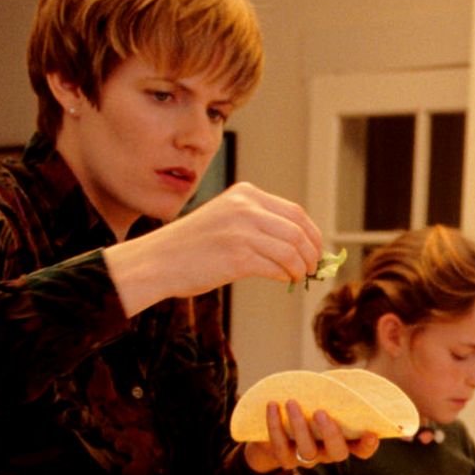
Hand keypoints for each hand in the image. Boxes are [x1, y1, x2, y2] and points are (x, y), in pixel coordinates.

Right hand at [104, 182, 325, 312]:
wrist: (158, 260)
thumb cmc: (194, 246)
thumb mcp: (227, 219)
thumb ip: (259, 223)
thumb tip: (301, 244)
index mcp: (245, 194)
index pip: (296, 213)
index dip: (313, 235)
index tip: (317, 252)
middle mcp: (244, 207)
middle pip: (299, 231)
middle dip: (312, 253)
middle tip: (313, 269)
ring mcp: (241, 230)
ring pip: (292, 250)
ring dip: (302, 267)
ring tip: (298, 276)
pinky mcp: (238, 255)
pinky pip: (277, 267)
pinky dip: (286, 275)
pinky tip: (283, 279)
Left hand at [242, 399, 380, 473]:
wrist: (276, 427)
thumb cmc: (308, 406)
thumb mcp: (324, 399)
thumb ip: (336, 392)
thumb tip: (343, 377)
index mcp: (345, 441)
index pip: (362, 449)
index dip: (368, 445)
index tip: (371, 434)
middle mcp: (329, 453)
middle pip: (337, 453)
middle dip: (330, 434)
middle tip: (320, 412)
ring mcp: (308, 459)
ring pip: (308, 451)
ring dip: (299, 426)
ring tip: (291, 402)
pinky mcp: (286, 459)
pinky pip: (281, 448)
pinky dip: (275, 426)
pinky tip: (272, 405)